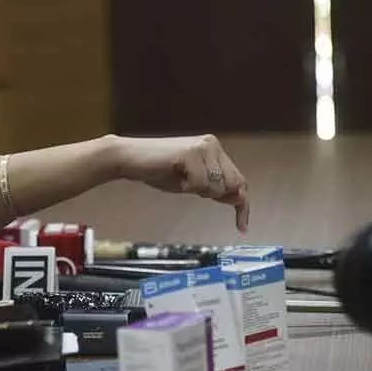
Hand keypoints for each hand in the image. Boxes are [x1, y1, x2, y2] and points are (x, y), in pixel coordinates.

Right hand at [116, 134, 249, 231]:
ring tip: (180, 178)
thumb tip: (240, 199)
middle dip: (213, 195)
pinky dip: (187, 187)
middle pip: (232, 185)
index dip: (241, 205)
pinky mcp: (191, 153)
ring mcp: (202, 147)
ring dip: (198, 190)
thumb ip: (214, 188)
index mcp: (214, 149)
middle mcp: (211, 144)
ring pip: (217, 186)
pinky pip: (200, 184)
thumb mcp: (192, 182)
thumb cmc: (158, 170)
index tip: (241, 225)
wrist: (129, 159)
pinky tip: (175, 176)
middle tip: (188, 186)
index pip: (239, 180)